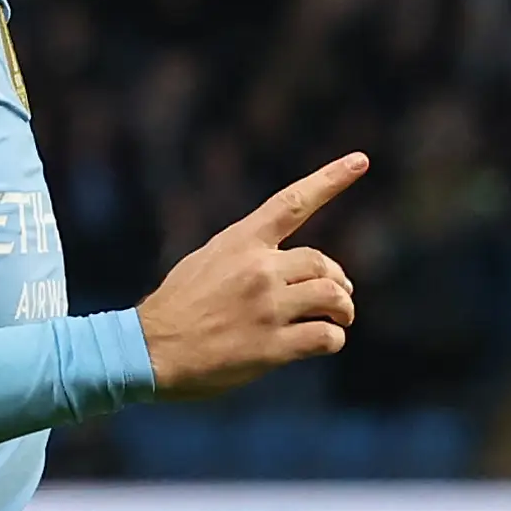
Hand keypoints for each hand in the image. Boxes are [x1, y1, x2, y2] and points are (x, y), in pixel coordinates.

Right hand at [135, 152, 367, 400]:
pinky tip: (325, 342)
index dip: (330, 179)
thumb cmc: (177, 307)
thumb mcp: (207, 260)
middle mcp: (258, 269)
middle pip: (322, 262)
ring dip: (343, 310)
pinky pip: (324, 337)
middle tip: (342, 298)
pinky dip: (333, 339)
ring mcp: (266, 307)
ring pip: (332, 297)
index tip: (361, 160)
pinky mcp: (271, 346)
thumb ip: (247, 254)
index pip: (293, 202)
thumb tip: (287, 264)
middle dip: (338, 280)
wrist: (149, 350)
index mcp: (241, 242)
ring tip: (340, 320)